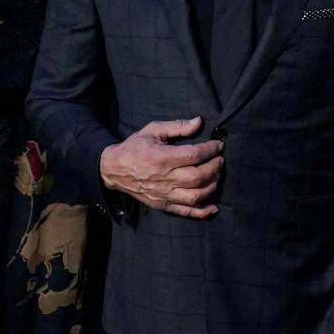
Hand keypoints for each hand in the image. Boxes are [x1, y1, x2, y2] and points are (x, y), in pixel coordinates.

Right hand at [99, 117, 223, 217]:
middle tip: (220, 160)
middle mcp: (165, 178)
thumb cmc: (135, 147)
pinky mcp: (162, 205)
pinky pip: (186, 212)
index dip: (211, 150)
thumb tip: (199, 121)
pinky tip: (214, 206)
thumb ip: (177, 126)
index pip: (195, 155)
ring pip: (196, 195)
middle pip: (198, 176)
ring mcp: (164, 194)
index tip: (218, 145)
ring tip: (216, 176)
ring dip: (212, 186)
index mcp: (163, 158)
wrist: (113, 169)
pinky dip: (202, 211)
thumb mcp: (153, 130)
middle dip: (215, 167)